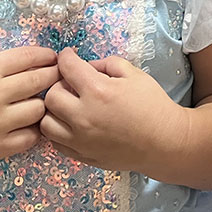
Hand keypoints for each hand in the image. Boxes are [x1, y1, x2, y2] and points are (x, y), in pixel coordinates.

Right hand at [0, 45, 58, 163]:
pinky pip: (31, 136)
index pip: (29, 57)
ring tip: (37, 100)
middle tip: (57, 75)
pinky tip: (27, 122)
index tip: (53, 57)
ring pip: (39, 109)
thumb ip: (4, 66)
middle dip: (53, 76)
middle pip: (40, 81)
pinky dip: (33, 128)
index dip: (46, 55)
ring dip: (42, 103)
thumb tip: (42, 62)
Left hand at [41, 48, 187, 171]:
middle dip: (59, 84)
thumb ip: (106, 64)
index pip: (67, 67)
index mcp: (98, 91)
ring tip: (69, 106)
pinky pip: (55, 143)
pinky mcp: (82, 156)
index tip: (68, 56)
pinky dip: (59, 131)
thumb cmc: (153, 105)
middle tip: (72, 84)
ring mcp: (81, 140)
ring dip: (54, 111)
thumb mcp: (134, 74)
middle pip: (51, 96)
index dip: (66, 57)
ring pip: (47, 123)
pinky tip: (72, 124)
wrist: (165, 142)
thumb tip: (86, 67)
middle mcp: (83, 116)